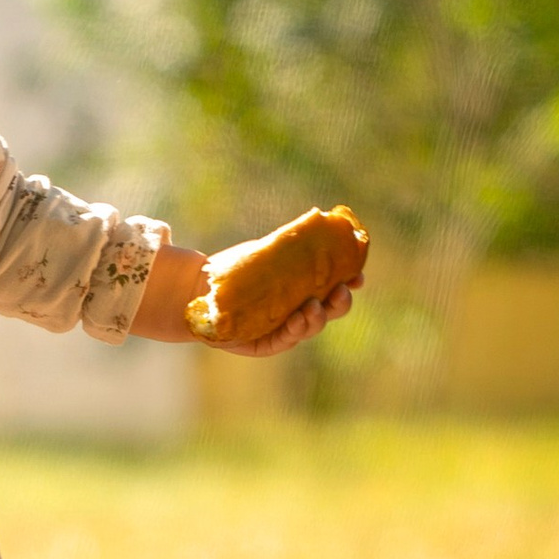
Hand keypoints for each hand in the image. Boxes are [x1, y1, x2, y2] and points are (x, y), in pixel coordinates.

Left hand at [128, 240, 356, 356]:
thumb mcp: (264, 254)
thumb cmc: (236, 272)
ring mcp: (286, 328)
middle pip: (331, 310)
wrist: (201, 292)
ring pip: (311, 326)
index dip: (350, 282)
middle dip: (339, 302)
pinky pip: (286, 340)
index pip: (336, 286)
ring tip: (312, 307)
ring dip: (317, 318)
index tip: (358, 275)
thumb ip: (287, 243)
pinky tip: (295, 321)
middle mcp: (301, 309)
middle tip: (340, 292)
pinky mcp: (267, 343)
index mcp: (306, 287)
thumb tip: (316, 216)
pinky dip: (293, 331)